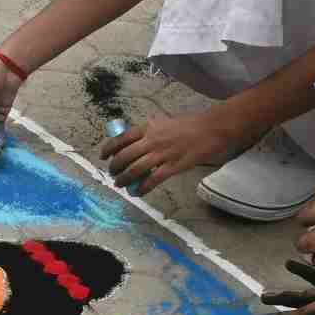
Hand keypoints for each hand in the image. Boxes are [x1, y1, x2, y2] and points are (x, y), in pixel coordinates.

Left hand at [104, 105, 249, 197]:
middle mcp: (152, 140)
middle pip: (125, 156)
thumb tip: (137, 144)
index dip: (108, 148)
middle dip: (115, 167)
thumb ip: (150, 132)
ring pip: (135, 169)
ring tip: (120, 184)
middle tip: (113, 173)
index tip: (103, 156)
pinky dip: (142, 188)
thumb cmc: (190, 125)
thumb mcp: (164, 123)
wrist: (211, 128)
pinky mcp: (173, 166)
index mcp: (149, 127)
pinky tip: (138, 192)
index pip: (121, 138)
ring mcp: (162, 154)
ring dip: (124, 179)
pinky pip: (152, 180)